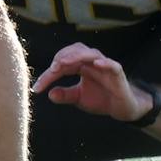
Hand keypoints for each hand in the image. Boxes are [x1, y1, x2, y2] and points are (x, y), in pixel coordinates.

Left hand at [32, 43, 148, 120]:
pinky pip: (112, 65)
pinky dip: (105, 62)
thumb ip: (65, 95)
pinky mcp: (118, 73)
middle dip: (61, 58)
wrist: (122, 108)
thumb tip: (50, 94)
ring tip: (64, 63)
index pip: (62, 64)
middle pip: (74, 51)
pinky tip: (96, 63)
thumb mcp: (79, 98)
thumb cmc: (101, 98)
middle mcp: (91, 62)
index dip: (48, 74)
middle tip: (51, 70)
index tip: (37, 88)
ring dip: (77, 56)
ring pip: (91, 54)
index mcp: (80, 65)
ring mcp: (105, 65)